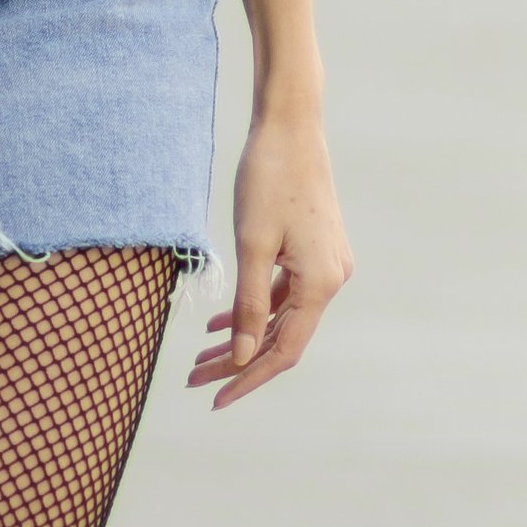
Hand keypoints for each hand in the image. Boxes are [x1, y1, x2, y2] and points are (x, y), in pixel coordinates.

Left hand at [187, 106, 352, 409]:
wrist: (290, 126)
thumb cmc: (268, 179)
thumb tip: (244, 357)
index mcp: (321, 284)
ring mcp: (327, 264)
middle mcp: (332, 279)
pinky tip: (222, 322)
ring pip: (283, 318)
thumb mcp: (251, 245)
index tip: (213, 399)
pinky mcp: (317, 250)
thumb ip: (249, 306)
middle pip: (282, 338)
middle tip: (193, 377)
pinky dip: (256, 309)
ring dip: (245, 338)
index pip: (282, 351)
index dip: (247, 379)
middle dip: (239, 362)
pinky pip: (286, 293)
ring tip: (201, 355)